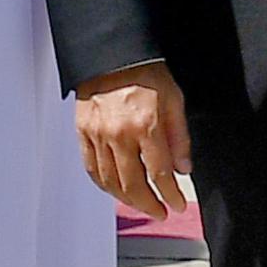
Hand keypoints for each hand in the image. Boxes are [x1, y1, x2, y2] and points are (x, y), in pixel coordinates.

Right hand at [77, 60, 191, 219]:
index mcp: (146, 125)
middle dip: (149, 204)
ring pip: (110, 182)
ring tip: (141, 204)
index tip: (177, 205)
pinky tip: (114, 190)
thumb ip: (180, 137)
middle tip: (160, 212)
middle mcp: (119, 134)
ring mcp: (97, 135)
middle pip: (133, 185)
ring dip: (127, 200)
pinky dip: (103, 185)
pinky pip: (91, 168)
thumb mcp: (175, 99)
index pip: (160, 173)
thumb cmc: (146, 71)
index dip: (171, 195)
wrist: (113, 53)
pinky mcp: (82, 132)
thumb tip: (184, 169)